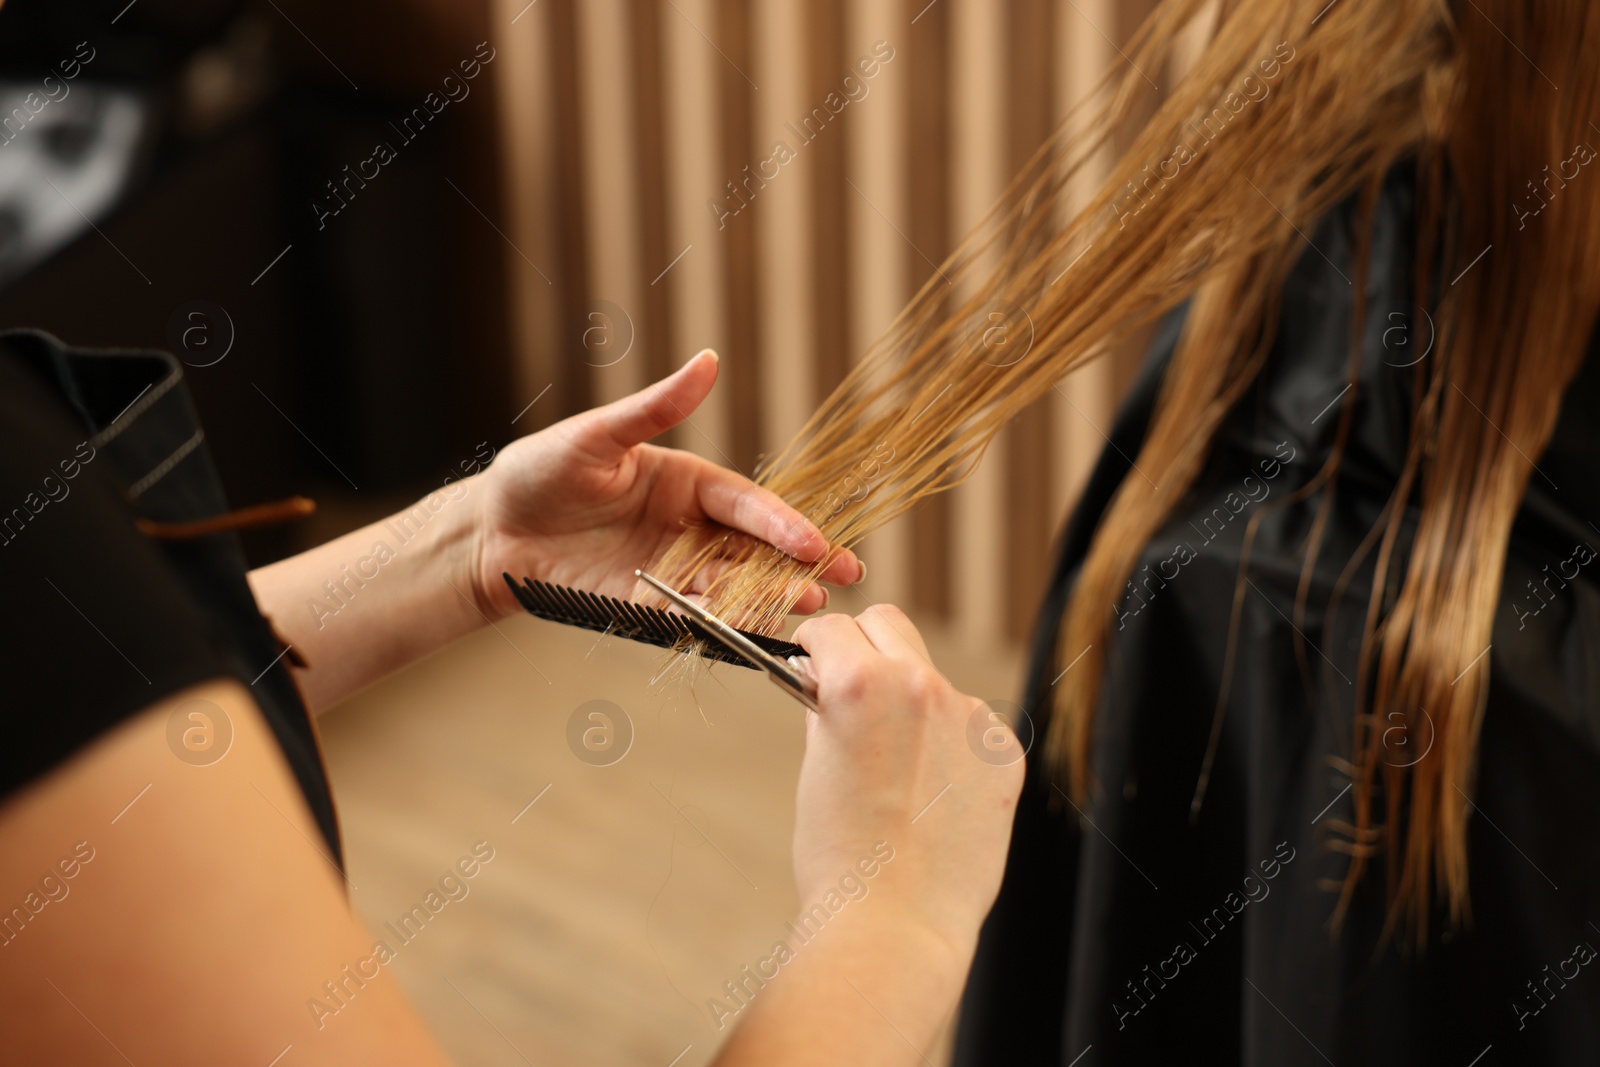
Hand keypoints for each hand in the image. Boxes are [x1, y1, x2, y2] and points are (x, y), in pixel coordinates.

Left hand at [468, 350, 862, 619]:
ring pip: (732, 586)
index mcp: (686, 482)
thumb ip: (654, 407)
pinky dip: (723, 626)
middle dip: (800, 564)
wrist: (491, 532)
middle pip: (755, 548)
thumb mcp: (597, 435)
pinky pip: (692, 618)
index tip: (814, 542)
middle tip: (844, 579)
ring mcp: (671, 569)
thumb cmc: (539, 471)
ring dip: (771, 598)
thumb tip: (706, 361)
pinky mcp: (647, 606)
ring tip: (808, 609)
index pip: (746, 503)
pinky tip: (753, 633)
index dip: (782, 522)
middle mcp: (688, 526)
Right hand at [790, 606, 1024, 961]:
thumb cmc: (839, 855)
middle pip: (889, 624)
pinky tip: (936, 797)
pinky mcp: (1005, 754)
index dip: (815, 645)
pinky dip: (953, 749)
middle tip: (850, 683)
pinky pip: (973, 730)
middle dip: (863, 645)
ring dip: (914, 704)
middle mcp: (922, 685)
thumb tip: (830, 680)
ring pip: (935, 681)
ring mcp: (972, 718)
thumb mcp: (816, 766)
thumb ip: (829, 711)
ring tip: (897, 772)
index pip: (834, 629)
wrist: (893, 923)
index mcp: (862, 683)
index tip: (813, 660)